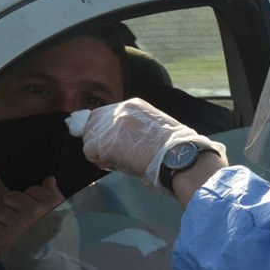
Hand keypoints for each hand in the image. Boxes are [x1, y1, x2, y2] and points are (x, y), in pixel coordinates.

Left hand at [0, 176, 64, 252]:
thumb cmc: (62, 249)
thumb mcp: (66, 220)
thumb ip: (55, 198)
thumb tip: (49, 179)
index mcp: (53, 205)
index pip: (32, 189)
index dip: (30, 202)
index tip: (34, 217)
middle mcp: (35, 212)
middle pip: (11, 197)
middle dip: (13, 210)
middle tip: (20, 226)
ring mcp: (19, 225)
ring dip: (2, 223)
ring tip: (12, 236)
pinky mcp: (5, 240)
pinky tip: (4, 243)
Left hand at [80, 98, 224, 190]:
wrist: (179, 157)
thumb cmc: (174, 150)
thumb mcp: (155, 126)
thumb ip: (135, 127)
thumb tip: (122, 140)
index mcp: (134, 104)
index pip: (107, 113)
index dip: (106, 130)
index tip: (114, 144)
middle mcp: (120, 109)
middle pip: (93, 121)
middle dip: (99, 139)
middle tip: (112, 155)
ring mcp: (111, 124)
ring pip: (90, 137)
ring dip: (100, 151)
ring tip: (117, 161)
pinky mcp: (105, 141)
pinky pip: (90, 152)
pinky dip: (99, 161)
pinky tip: (115, 165)